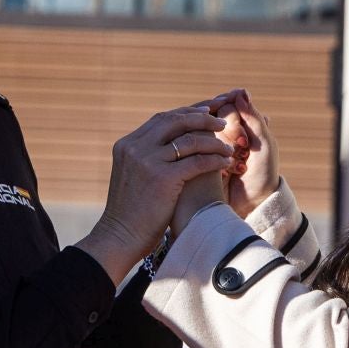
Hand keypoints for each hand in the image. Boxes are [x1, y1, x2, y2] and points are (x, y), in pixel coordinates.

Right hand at [75, 107, 234, 284]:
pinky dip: (215, 159)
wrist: (120, 237)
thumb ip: (145, 157)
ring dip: (213, 141)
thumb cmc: (130, 213)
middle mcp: (136, 147)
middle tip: (222, 121)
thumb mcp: (132, 176)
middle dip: (202, 118)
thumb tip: (168, 146)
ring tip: (228, 146)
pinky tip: (226, 162)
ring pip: (190, 140)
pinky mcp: (163, 177)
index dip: (187, 113)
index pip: (162, 119)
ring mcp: (148, 161)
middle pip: (176, 121)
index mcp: (127, 144)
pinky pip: (197, 161)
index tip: (206, 111)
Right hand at [209, 89, 280, 218]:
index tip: (243, 132)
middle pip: (214, 116)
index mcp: (240, 125)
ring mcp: (210, 146)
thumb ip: (253, 117)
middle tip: (244, 146)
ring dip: (225, 145)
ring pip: (205, 131)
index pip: (226, 105)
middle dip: (231, 130)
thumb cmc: (262, 173)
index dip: (232, 112)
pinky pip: (197, 148)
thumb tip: (240, 91)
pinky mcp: (199, 160)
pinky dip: (215, 156)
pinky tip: (228, 168)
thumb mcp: (264, 143)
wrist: (252, 203)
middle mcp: (223, 132)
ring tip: (241, 158)